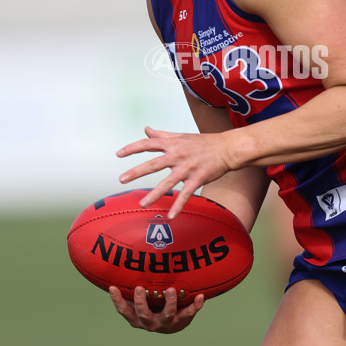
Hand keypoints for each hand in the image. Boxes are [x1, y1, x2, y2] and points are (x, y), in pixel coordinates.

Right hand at [109, 285, 204, 332]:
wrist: (172, 324)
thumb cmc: (153, 307)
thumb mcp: (141, 302)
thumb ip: (133, 289)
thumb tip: (123, 265)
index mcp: (138, 319)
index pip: (125, 311)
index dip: (117, 301)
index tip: (113, 287)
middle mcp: (151, 323)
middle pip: (144, 315)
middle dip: (141, 302)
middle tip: (139, 288)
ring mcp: (167, 323)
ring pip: (168, 314)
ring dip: (169, 303)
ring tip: (170, 290)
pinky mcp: (182, 321)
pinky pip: (189, 313)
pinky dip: (195, 305)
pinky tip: (200, 296)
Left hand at [116, 126, 233, 216]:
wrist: (227, 148)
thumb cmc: (203, 142)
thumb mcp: (181, 136)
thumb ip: (162, 135)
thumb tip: (146, 129)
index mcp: (172, 144)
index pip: (148, 144)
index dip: (132, 148)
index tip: (118, 154)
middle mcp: (178, 155)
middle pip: (153, 164)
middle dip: (136, 172)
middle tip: (122, 179)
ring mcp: (187, 168)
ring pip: (168, 183)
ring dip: (154, 194)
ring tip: (142, 204)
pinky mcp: (197, 179)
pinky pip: (185, 194)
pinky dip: (178, 206)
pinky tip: (171, 216)